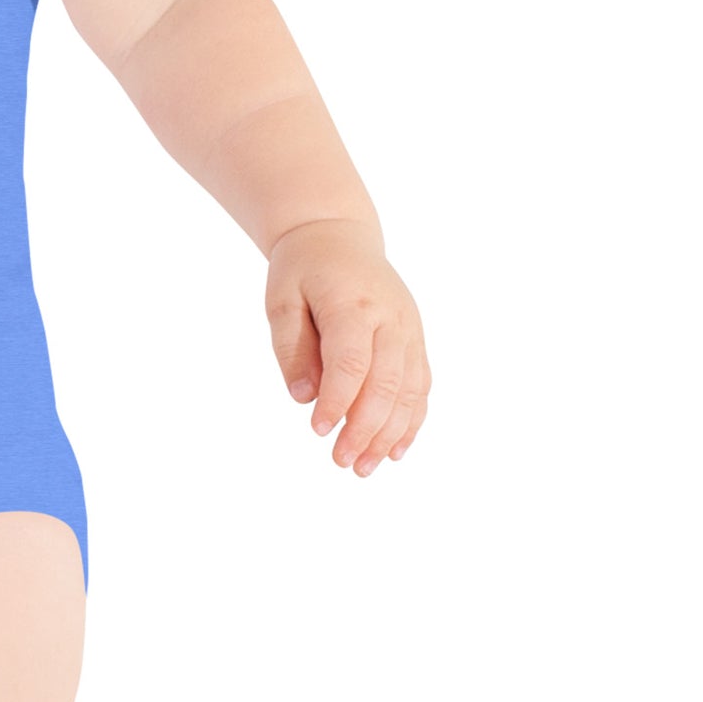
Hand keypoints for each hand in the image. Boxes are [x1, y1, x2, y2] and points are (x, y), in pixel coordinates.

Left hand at [264, 217, 429, 474]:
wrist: (337, 235)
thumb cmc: (302, 269)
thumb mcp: (281, 298)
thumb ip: (291, 348)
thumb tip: (303, 397)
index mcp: (353, 304)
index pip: (351, 362)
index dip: (338, 401)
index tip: (318, 431)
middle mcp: (391, 318)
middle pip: (386, 383)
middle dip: (365, 429)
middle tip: (342, 462)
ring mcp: (409, 329)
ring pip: (409, 390)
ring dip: (390, 434)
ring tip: (365, 466)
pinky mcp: (416, 339)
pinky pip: (421, 385)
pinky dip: (412, 420)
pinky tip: (396, 450)